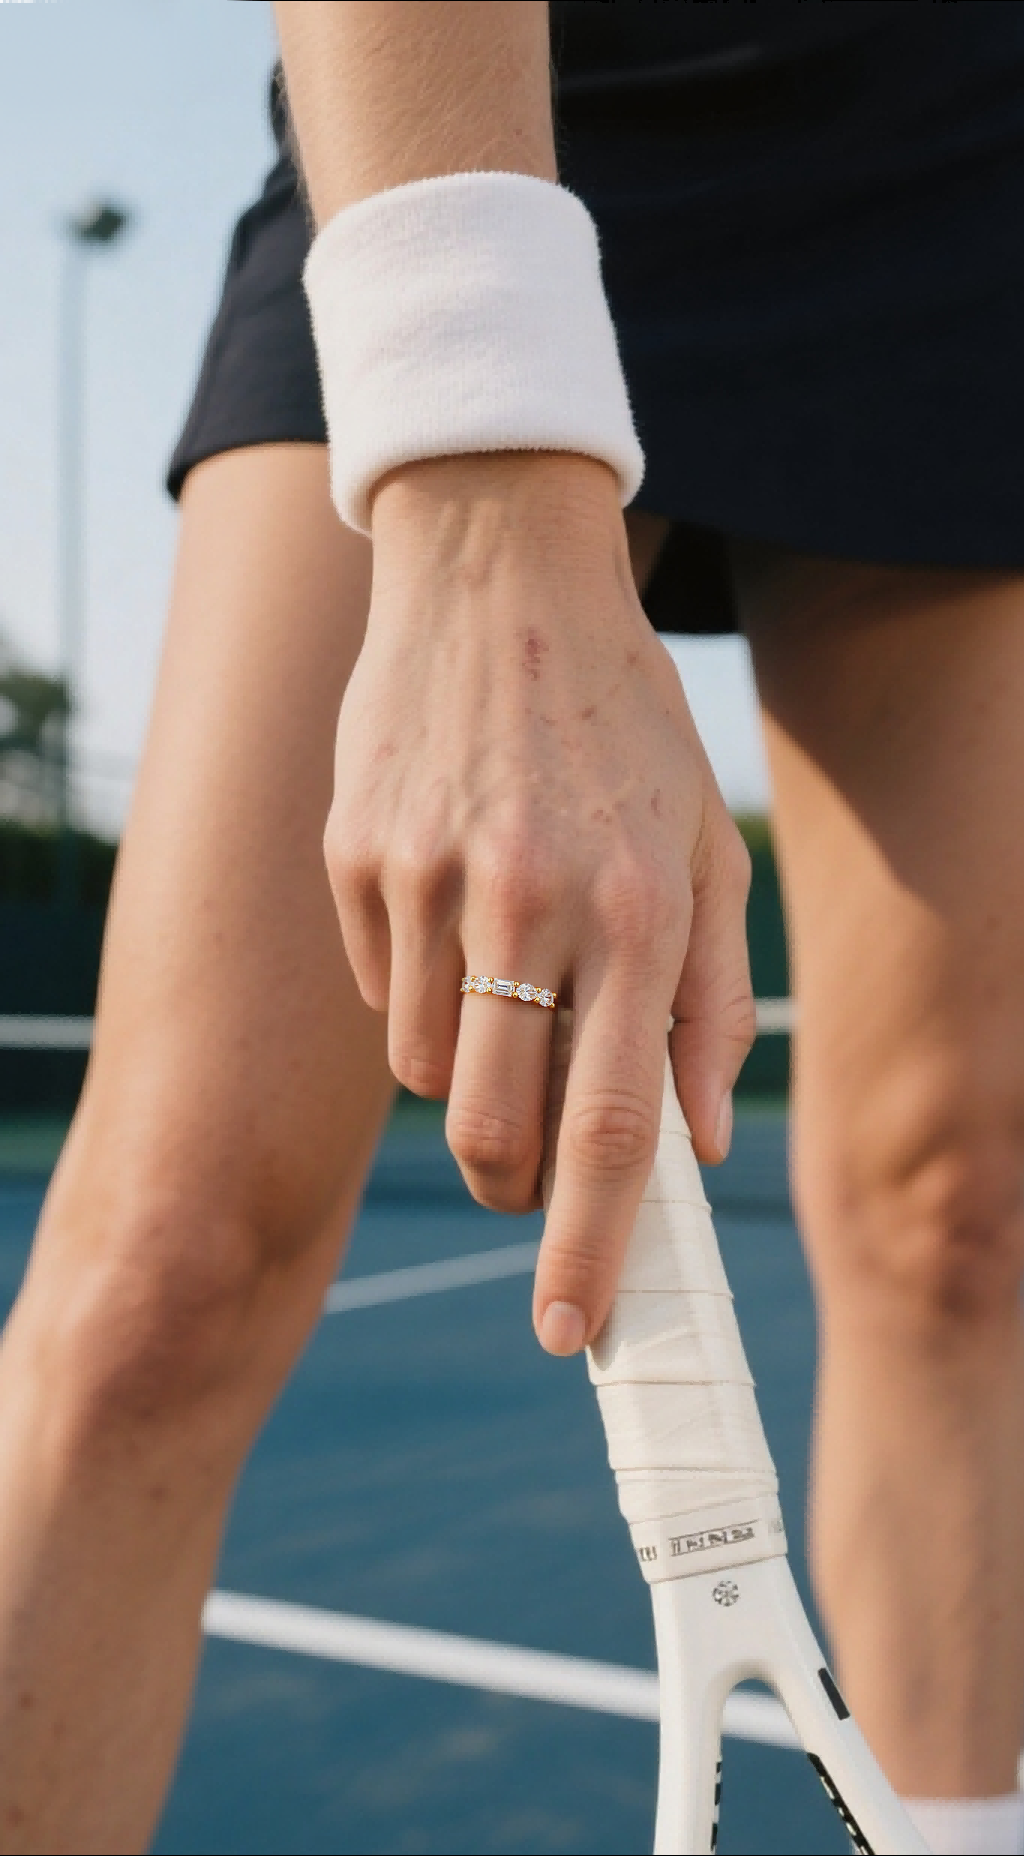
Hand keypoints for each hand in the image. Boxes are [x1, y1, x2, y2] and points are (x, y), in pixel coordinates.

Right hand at [326, 452, 754, 1352]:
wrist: (498, 580)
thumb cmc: (622, 727)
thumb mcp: (707, 847)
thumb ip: (711, 1001)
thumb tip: (695, 1146)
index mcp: (637, 907)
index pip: (612, 1124)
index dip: (591, 1246)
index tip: (575, 1330)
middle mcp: (530, 900)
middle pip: (496, 1128)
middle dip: (511, 1189)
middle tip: (528, 1179)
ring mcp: (426, 877)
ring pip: (428, 1071)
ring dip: (470, 1070)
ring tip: (504, 970)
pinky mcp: (354, 856)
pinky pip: (381, 995)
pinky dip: (420, 991)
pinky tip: (452, 904)